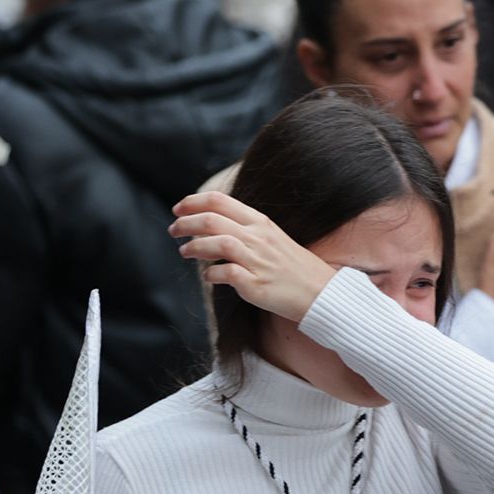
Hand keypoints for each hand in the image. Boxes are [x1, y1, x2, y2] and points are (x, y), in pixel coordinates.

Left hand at [172, 192, 337, 322]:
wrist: (319, 292)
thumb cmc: (291, 267)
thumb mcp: (270, 237)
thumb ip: (243, 229)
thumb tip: (210, 226)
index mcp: (260, 222)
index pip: (219, 201)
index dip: (193, 203)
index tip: (179, 210)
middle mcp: (258, 238)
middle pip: (211, 220)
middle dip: (185, 224)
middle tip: (173, 230)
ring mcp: (258, 261)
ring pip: (217, 243)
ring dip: (194, 247)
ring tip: (184, 252)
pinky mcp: (256, 285)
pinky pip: (226, 274)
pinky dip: (211, 274)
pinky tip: (208, 277)